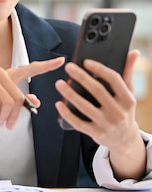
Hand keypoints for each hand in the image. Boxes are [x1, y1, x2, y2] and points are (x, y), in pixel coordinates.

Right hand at [0, 56, 64, 129]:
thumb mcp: (7, 108)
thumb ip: (21, 102)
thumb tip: (36, 101)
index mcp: (9, 76)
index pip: (30, 69)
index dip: (46, 66)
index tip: (61, 61)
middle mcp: (0, 73)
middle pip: (18, 96)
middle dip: (15, 115)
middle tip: (9, 124)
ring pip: (8, 102)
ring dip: (5, 116)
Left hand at [55, 50, 145, 179]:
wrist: (124, 139)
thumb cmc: (124, 110)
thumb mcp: (129, 93)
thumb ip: (128, 72)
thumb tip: (133, 52)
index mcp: (128, 100)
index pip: (114, 80)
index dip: (100, 69)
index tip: (86, 62)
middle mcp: (118, 112)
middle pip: (98, 91)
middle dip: (82, 78)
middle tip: (69, 67)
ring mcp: (107, 124)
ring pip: (85, 107)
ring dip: (70, 94)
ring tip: (59, 83)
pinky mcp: (96, 133)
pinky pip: (78, 123)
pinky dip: (67, 113)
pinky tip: (59, 104)